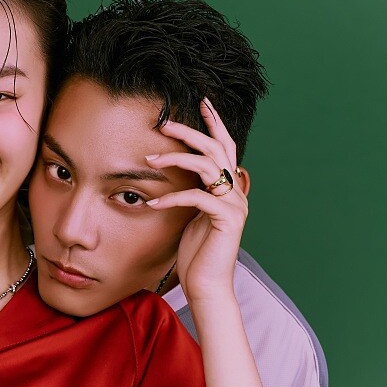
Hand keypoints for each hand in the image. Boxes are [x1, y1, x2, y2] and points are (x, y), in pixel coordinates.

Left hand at [146, 99, 246, 304]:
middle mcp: (235, 191)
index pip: (225, 146)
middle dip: (190, 131)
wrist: (207, 285)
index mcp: (228, 187)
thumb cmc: (196, 252)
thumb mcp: (191, 215)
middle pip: (215, 148)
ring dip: (176, 159)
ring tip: (150, 160)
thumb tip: (179, 173)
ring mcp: (234, 204)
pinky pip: (196, 198)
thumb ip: (193, 192)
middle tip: (163, 124)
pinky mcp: (227, 219)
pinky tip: (152, 203)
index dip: (215, 122)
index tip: (202, 101)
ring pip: (207, 166)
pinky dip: (171, 198)